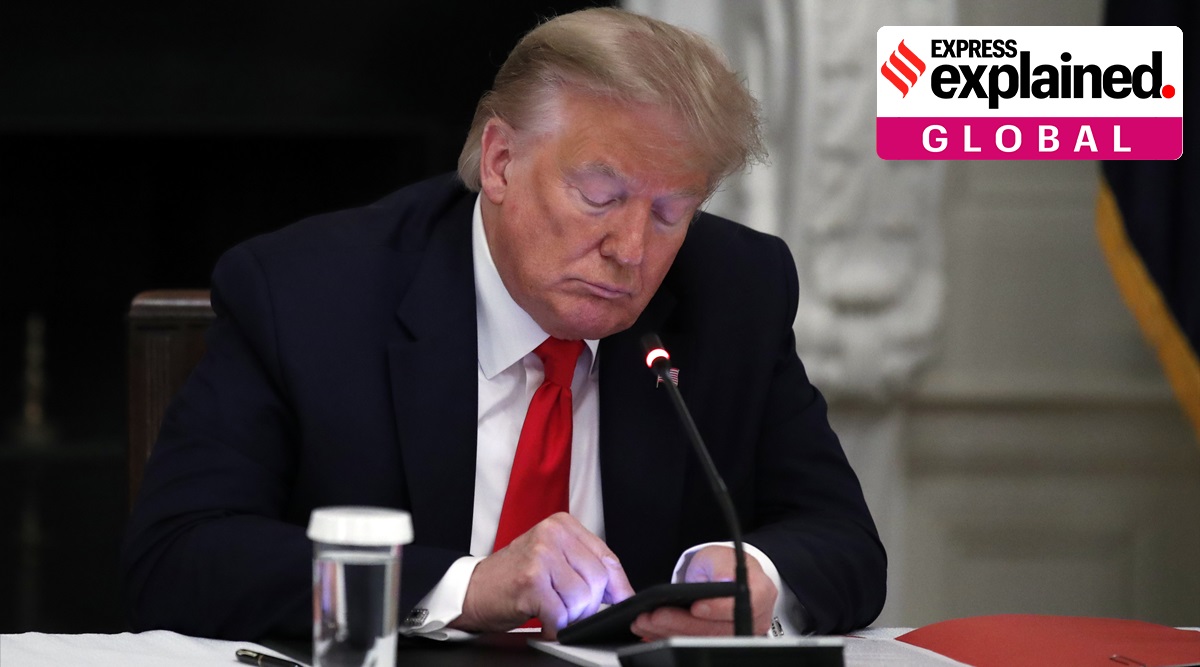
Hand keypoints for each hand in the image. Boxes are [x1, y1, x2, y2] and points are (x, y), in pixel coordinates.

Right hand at [448, 512, 633, 637]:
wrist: (473, 588)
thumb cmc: (514, 576)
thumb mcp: (553, 557)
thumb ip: (585, 565)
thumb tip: (621, 591)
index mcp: (563, 525)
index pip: (607, 557)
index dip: (618, 586)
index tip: (623, 601)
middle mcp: (552, 534)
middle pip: (598, 580)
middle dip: (588, 605)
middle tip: (569, 610)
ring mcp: (541, 556)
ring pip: (582, 599)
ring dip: (570, 616)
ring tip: (552, 611)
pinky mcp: (531, 581)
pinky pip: (561, 614)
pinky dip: (555, 626)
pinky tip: (544, 621)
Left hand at [630, 545, 777, 638]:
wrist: (724, 576)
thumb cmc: (723, 565)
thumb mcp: (720, 556)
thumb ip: (722, 567)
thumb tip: (724, 581)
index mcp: (760, 593)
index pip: (741, 606)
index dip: (718, 610)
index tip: (696, 607)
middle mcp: (753, 618)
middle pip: (718, 629)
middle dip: (683, 623)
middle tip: (656, 615)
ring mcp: (737, 634)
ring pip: (703, 640)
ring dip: (671, 633)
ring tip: (647, 622)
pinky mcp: (719, 642)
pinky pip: (694, 644)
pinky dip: (671, 637)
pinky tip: (653, 630)